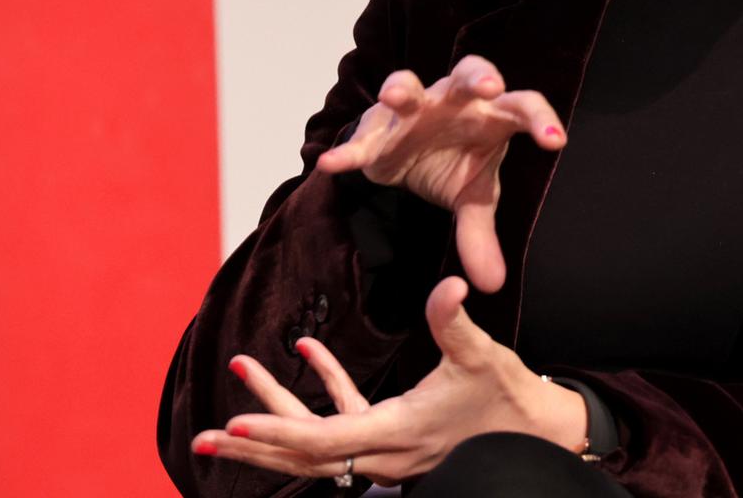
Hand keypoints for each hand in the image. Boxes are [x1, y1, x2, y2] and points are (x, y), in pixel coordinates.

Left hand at [192, 277, 587, 485]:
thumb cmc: (510, 400)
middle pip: (302, 457)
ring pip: (315, 441)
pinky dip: (321, 389)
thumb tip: (449, 286)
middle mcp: (383, 452)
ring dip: (275, 414)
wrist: (539, 434)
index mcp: (396, 434)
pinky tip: (305, 351)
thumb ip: (455, 321)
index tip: (232, 427)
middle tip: (203, 440)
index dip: (275, 433)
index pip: (322, 440)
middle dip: (252, 448)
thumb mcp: (482, 357)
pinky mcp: (393, 436)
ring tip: (239, 372)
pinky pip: (343, 418)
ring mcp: (386, 449)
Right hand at [315, 54, 565, 291]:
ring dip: (402, 89)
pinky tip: (333, 164)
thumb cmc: (452, 162)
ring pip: (410, 85)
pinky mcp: (375, 129)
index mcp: (489, 115)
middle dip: (478, 78)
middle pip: (469, 75)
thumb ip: (481, 236)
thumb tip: (492, 286)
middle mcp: (454, 102)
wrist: (407, 157)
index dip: (539, 120)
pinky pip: (361, 136)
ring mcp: (412, 109)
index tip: (556, 141)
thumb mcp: (471, 199)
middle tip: (488, 87)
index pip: (522, 107)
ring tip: (395, 97)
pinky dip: (348, 149)